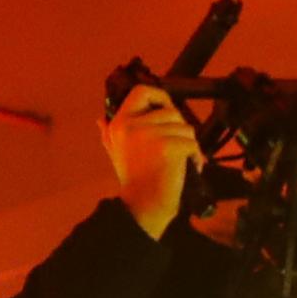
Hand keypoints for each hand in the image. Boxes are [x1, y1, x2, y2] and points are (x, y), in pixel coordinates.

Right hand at [101, 84, 199, 238]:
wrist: (142, 205)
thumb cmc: (134, 180)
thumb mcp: (115, 152)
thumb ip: (109, 134)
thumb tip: (100, 120)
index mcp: (119, 122)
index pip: (142, 91)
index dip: (160, 96)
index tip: (168, 108)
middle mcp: (131, 124)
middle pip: (171, 111)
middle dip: (181, 129)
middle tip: (180, 146)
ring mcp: (149, 134)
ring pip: (186, 128)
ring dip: (190, 145)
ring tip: (183, 160)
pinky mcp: (167, 146)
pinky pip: (191, 142)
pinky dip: (196, 156)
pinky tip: (190, 167)